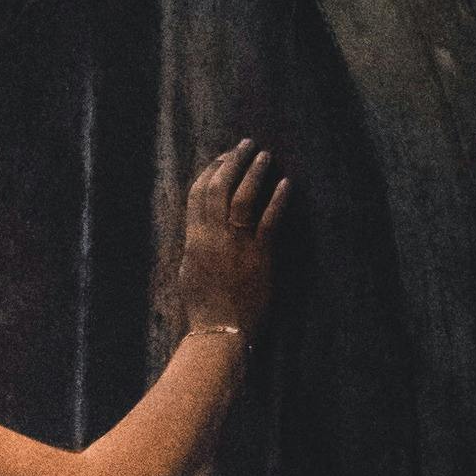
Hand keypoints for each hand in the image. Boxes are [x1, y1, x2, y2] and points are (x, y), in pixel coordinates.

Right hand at [175, 138, 293, 339]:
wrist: (220, 330)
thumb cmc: (205, 306)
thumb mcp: (190, 270)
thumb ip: (195, 245)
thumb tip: (200, 227)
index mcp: (194, 239)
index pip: (198, 194)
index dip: (210, 171)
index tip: (222, 157)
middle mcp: (213, 236)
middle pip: (219, 188)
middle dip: (232, 162)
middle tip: (246, 145)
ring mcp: (236, 244)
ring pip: (242, 198)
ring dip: (254, 173)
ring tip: (265, 155)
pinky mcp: (259, 255)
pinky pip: (269, 221)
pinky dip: (277, 199)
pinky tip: (286, 183)